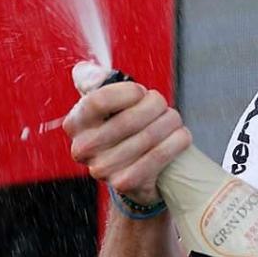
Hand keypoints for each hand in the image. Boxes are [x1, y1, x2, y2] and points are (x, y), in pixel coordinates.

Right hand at [62, 68, 190, 205]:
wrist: (135, 174)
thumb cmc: (123, 129)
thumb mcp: (107, 104)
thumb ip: (95, 81)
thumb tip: (90, 73)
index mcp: (76, 122)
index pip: (98, 100)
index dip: (127, 93)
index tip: (141, 93)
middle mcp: (83, 148)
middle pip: (129, 119)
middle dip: (156, 107)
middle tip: (164, 107)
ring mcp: (102, 169)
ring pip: (148, 136)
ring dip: (170, 123)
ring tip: (174, 121)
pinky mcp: (124, 183)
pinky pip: (158, 156)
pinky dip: (176, 142)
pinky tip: (181, 137)